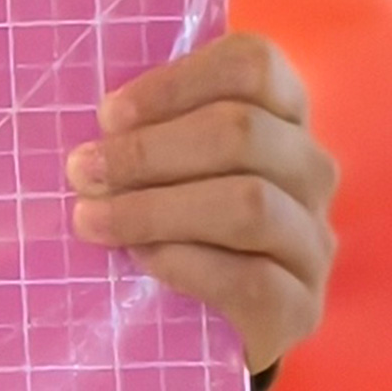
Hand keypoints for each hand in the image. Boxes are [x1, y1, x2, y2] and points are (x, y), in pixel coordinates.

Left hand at [73, 29, 336, 375]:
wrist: (193, 324)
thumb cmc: (157, 225)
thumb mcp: (147, 167)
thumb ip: (133, 130)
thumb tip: (79, 110)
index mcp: (276, 117)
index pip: (253, 66)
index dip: (177, 81)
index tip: (108, 115)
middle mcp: (307, 171)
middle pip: (244, 132)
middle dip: (148, 151)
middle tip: (80, 172)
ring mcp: (312, 241)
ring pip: (251, 203)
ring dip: (155, 208)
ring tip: (90, 219)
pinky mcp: (301, 308)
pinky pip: (253, 278)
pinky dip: (184, 263)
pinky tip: (140, 260)